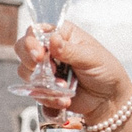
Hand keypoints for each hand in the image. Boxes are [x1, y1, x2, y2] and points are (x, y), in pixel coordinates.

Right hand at [16, 20, 131, 123]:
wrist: (109, 99)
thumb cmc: (105, 71)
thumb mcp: (91, 57)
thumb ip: (70, 50)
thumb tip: (53, 39)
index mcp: (62, 35)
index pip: (37, 31)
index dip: (32, 41)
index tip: (39, 55)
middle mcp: (50, 49)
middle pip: (22, 48)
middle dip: (30, 61)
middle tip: (47, 71)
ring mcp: (45, 69)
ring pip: (26, 72)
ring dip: (44, 83)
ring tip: (65, 89)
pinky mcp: (44, 87)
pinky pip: (35, 92)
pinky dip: (48, 98)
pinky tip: (65, 100)